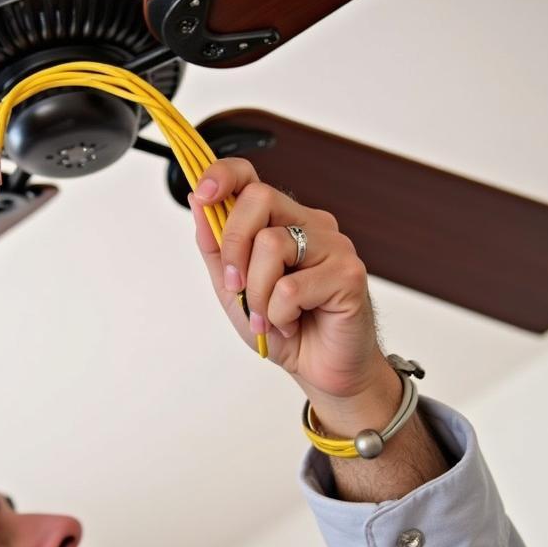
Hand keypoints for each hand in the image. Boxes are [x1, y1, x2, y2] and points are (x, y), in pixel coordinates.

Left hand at [189, 159, 396, 421]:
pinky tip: (292, 323)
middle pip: (258, 198)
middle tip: (237, 287)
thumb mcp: (234, 289)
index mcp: (280, 222)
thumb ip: (216, 248)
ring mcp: (333, 245)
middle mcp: (309, 224)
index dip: (223, 176)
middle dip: (233, 246)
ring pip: (272, 244)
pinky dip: (280, 314)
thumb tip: (198, 202)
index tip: (204, 194)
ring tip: (269, 317)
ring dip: (258, 292)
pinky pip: (292, 286)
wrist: (320, 370)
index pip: (251, 178)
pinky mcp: (349, 273)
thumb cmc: (283, 327)